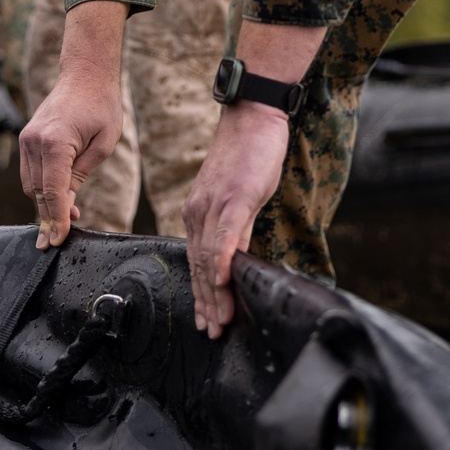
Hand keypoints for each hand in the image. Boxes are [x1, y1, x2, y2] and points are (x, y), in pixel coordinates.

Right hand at [18, 70, 122, 247]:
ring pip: (31, 185)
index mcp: (55, 142)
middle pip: (38, 192)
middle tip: (60, 238)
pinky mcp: (26, 137)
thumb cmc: (101, 105)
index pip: (53, 192)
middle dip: (49, 217)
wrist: (85, 74)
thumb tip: (67, 207)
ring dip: (45, 203)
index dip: (56, 220)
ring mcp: (26, 138)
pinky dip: (42, 187)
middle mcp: (34, 141)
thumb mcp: (102, 145)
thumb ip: (81, 177)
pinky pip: (30, 172)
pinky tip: (58, 197)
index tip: (57, 242)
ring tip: (66, 219)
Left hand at [182, 103, 289, 337]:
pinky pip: (226, 234)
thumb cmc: (248, 154)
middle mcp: (199, 211)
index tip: (206, 319)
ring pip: (210, 256)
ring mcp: (215, 204)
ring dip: (214, 293)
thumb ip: (233, 224)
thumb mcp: (237, 193)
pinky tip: (224, 280)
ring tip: (221, 322)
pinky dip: (222, 259)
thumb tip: (238, 256)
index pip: (196, 261)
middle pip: (198, 265)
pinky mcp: (234, 196)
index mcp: (198, 212)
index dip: (200, 293)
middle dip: (205, 303)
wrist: (252, 116)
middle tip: (211, 333)